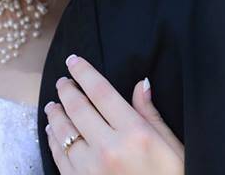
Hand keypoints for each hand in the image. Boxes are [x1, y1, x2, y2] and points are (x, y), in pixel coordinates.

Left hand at [44, 54, 183, 173]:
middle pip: (77, 108)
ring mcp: (91, 169)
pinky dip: (53, 140)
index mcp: (134, 133)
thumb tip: (140, 84)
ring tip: (54, 104)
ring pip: (63, 132)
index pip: (101, 92)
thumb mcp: (171, 146)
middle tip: (63, 81)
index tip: (73, 60)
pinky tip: (53, 131)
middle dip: (67, 89)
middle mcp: (109, 149)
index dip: (84, 72)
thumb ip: (150, 114)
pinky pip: (59, 156)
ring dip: (55, 114)